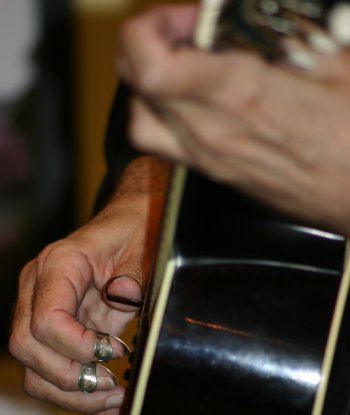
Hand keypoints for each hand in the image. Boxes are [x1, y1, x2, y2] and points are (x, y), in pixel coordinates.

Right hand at [9, 156, 168, 414]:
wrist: (127, 226)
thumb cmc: (133, 233)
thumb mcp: (143, 248)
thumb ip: (133, 275)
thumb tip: (123, 296)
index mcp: (59, 265)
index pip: (46, 320)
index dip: (78, 347)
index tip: (117, 350)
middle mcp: (38, 289)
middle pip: (27, 349)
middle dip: (70, 377)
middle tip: (113, 384)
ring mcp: (39, 310)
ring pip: (33, 369)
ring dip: (71, 394)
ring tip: (113, 398)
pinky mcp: (52, 331)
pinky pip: (49, 371)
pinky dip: (75, 394)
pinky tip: (107, 403)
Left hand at [118, 4, 349, 235]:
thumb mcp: (335, 64)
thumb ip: (294, 31)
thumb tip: (269, 15)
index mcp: (237, 95)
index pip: (150, 66)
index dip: (149, 30)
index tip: (185, 18)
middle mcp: (210, 131)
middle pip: (137, 87)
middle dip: (149, 44)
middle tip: (186, 32)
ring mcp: (208, 158)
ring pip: (140, 121)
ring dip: (147, 84)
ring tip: (178, 66)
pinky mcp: (214, 173)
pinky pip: (164, 145)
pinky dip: (161, 115)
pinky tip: (191, 101)